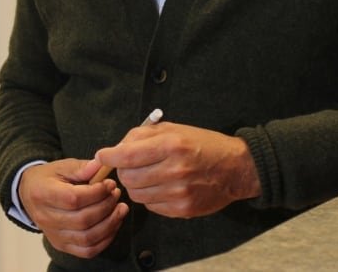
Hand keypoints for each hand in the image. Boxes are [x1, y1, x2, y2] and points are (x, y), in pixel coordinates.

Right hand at [18, 158, 126, 258]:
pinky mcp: (61, 245)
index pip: (74, 199)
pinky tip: (114, 223)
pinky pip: (87, 250)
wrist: (29, 194)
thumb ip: (82, 167)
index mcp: (43, 194)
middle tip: (116, 194)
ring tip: (120, 208)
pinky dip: (105, 239)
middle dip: (106, 206)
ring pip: (87, 238)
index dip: (97, 193)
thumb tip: (101, 165)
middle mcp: (46, 218)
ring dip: (110, 224)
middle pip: (83, 220)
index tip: (110, 184)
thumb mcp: (62, 166)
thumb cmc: (49, 178)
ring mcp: (54, 235)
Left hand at [95, 122, 260, 217]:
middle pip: (128, 177)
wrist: (235, 168)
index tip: (103, 155)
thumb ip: (144, 135)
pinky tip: (162, 186)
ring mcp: (178, 192)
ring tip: (149, 175)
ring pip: (136, 194)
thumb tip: (116, 148)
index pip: (128, 155)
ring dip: (136, 185)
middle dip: (124, 170)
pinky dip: (150, 196)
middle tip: (131, 165)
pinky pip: (150, 206)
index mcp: (172, 145)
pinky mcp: (181, 209)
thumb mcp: (176, 129)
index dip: (109, 156)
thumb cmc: (204, 145)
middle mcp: (175, 169)